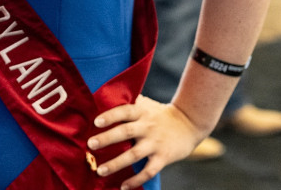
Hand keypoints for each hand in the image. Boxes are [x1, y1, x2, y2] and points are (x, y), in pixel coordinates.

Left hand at [86, 95, 207, 188]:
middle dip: (107, 138)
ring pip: (134, 155)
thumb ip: (130, 105)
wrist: (189, 123)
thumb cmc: (161, 114)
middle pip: (126, 132)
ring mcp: (155, 143)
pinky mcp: (163, 157)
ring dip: (116, 164)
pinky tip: (123, 187)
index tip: (96, 122)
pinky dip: (136, 180)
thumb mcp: (147, 105)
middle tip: (91, 144)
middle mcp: (147, 127)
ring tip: (100, 170)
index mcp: (141, 112)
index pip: (124, 111)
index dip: (110, 116)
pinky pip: (148, 171)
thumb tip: (106, 99)